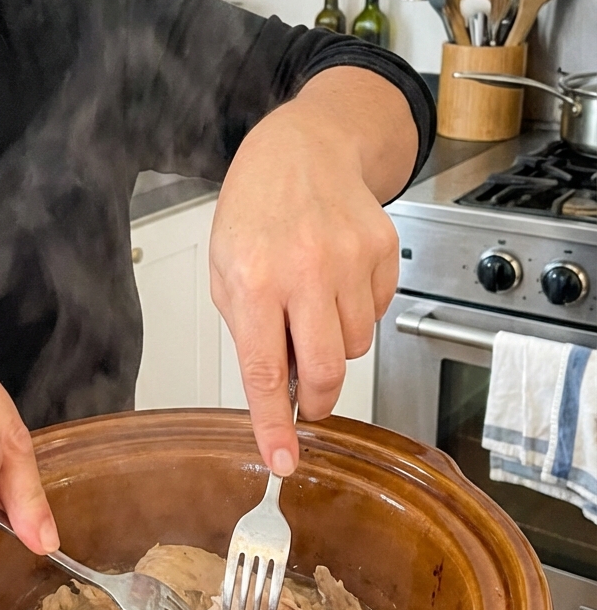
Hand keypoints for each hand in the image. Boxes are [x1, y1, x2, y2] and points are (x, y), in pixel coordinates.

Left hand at [209, 67, 416, 474]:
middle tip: (309, 398)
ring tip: (311, 303)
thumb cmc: (255, 210)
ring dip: (333, 343)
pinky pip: (376, 313)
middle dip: (318, 398)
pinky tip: (336, 279)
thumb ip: (250, 331)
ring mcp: (350, 259)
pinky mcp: (383, 251)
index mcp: (254, 279)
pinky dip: (356, 311)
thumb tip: (278, 391)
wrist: (302, 149)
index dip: (275, 425)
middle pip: (326, 370)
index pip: (266, 371)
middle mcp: (304, 270)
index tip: (283, 461)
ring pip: (354, 346)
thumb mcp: (225, 269)